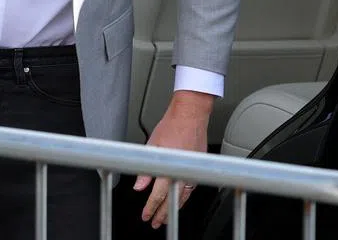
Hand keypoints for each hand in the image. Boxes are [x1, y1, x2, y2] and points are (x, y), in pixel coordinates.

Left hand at [134, 91, 212, 229]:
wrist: (190, 115)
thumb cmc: (172, 126)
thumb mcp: (152, 146)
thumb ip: (146, 169)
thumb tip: (138, 186)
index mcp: (170, 167)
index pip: (158, 195)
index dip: (151, 208)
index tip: (146, 215)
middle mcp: (183, 172)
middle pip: (172, 201)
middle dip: (163, 214)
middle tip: (155, 223)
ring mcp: (193, 171)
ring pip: (184, 197)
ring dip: (174, 208)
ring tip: (166, 217)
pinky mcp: (199, 168)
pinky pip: (191, 188)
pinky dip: (184, 197)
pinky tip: (180, 200)